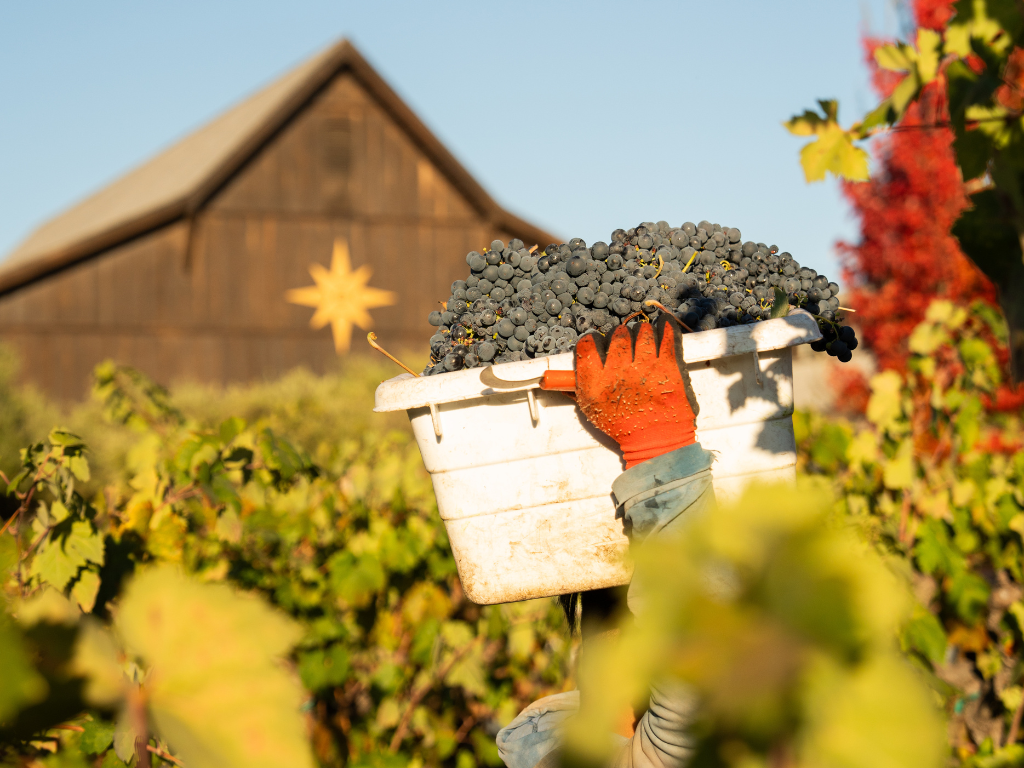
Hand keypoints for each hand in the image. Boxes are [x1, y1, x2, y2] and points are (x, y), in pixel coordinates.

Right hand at [573, 316, 697, 467]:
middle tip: (624, 345)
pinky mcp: (668, 366)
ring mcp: (644, 365)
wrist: (656, 440)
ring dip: (641, 333)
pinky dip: (665, 327)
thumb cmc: (622, 427)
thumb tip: (551, 380)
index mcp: (596, 381)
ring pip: (641, 332)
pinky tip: (662, 325)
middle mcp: (618, 370)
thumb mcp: (590, 410)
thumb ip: (575, 389)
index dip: (591, 341)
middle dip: (619, 337)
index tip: (597, 343)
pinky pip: (666, 336)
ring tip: (642, 340)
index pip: (587, 345)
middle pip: (616, 335)